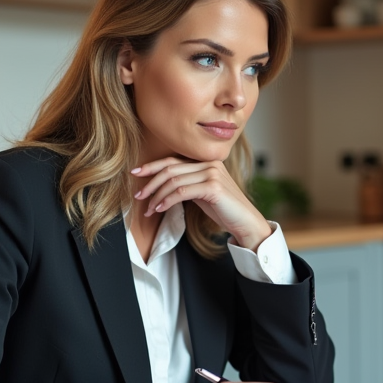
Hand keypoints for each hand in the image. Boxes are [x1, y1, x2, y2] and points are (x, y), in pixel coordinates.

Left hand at [132, 157, 271, 250]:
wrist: (245, 221)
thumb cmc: (224, 209)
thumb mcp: (202, 192)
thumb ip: (187, 184)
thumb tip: (162, 186)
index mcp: (206, 161)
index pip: (173, 160)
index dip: (152, 166)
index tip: (136, 173)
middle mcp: (209, 163)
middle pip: (170, 169)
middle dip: (150, 183)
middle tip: (138, 196)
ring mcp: (212, 173)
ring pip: (174, 181)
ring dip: (157, 196)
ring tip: (149, 209)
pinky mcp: (213, 187)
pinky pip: (182, 192)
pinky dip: (167, 201)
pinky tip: (160, 209)